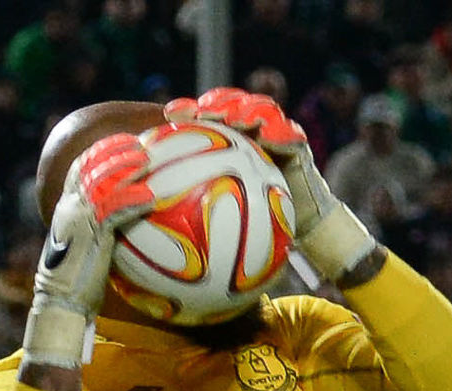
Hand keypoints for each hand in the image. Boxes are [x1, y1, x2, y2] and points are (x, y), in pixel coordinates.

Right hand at [24, 133, 154, 369]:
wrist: (61, 306)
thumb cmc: (79, 285)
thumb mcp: (90, 250)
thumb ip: (105, 231)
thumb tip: (133, 225)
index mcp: (66, 209)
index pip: (80, 169)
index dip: (101, 151)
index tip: (123, 142)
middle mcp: (68, 209)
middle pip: (89, 167)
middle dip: (114, 150)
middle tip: (139, 143)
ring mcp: (77, 221)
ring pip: (101, 182)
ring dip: (124, 167)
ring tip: (147, 159)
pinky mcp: (89, 237)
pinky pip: (113, 212)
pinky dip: (131, 200)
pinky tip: (150, 196)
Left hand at [165, 87, 375, 281]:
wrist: (299, 228)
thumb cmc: (254, 228)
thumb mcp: (217, 223)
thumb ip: (188, 217)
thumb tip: (152, 226)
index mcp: (227, 145)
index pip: (205, 120)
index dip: (189, 111)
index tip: (171, 115)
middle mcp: (251, 135)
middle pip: (233, 106)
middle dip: (219, 101)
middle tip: (204, 110)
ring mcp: (276, 136)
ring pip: (263, 111)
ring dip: (249, 109)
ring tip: (236, 117)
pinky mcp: (298, 146)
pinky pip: (291, 135)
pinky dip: (281, 133)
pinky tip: (269, 137)